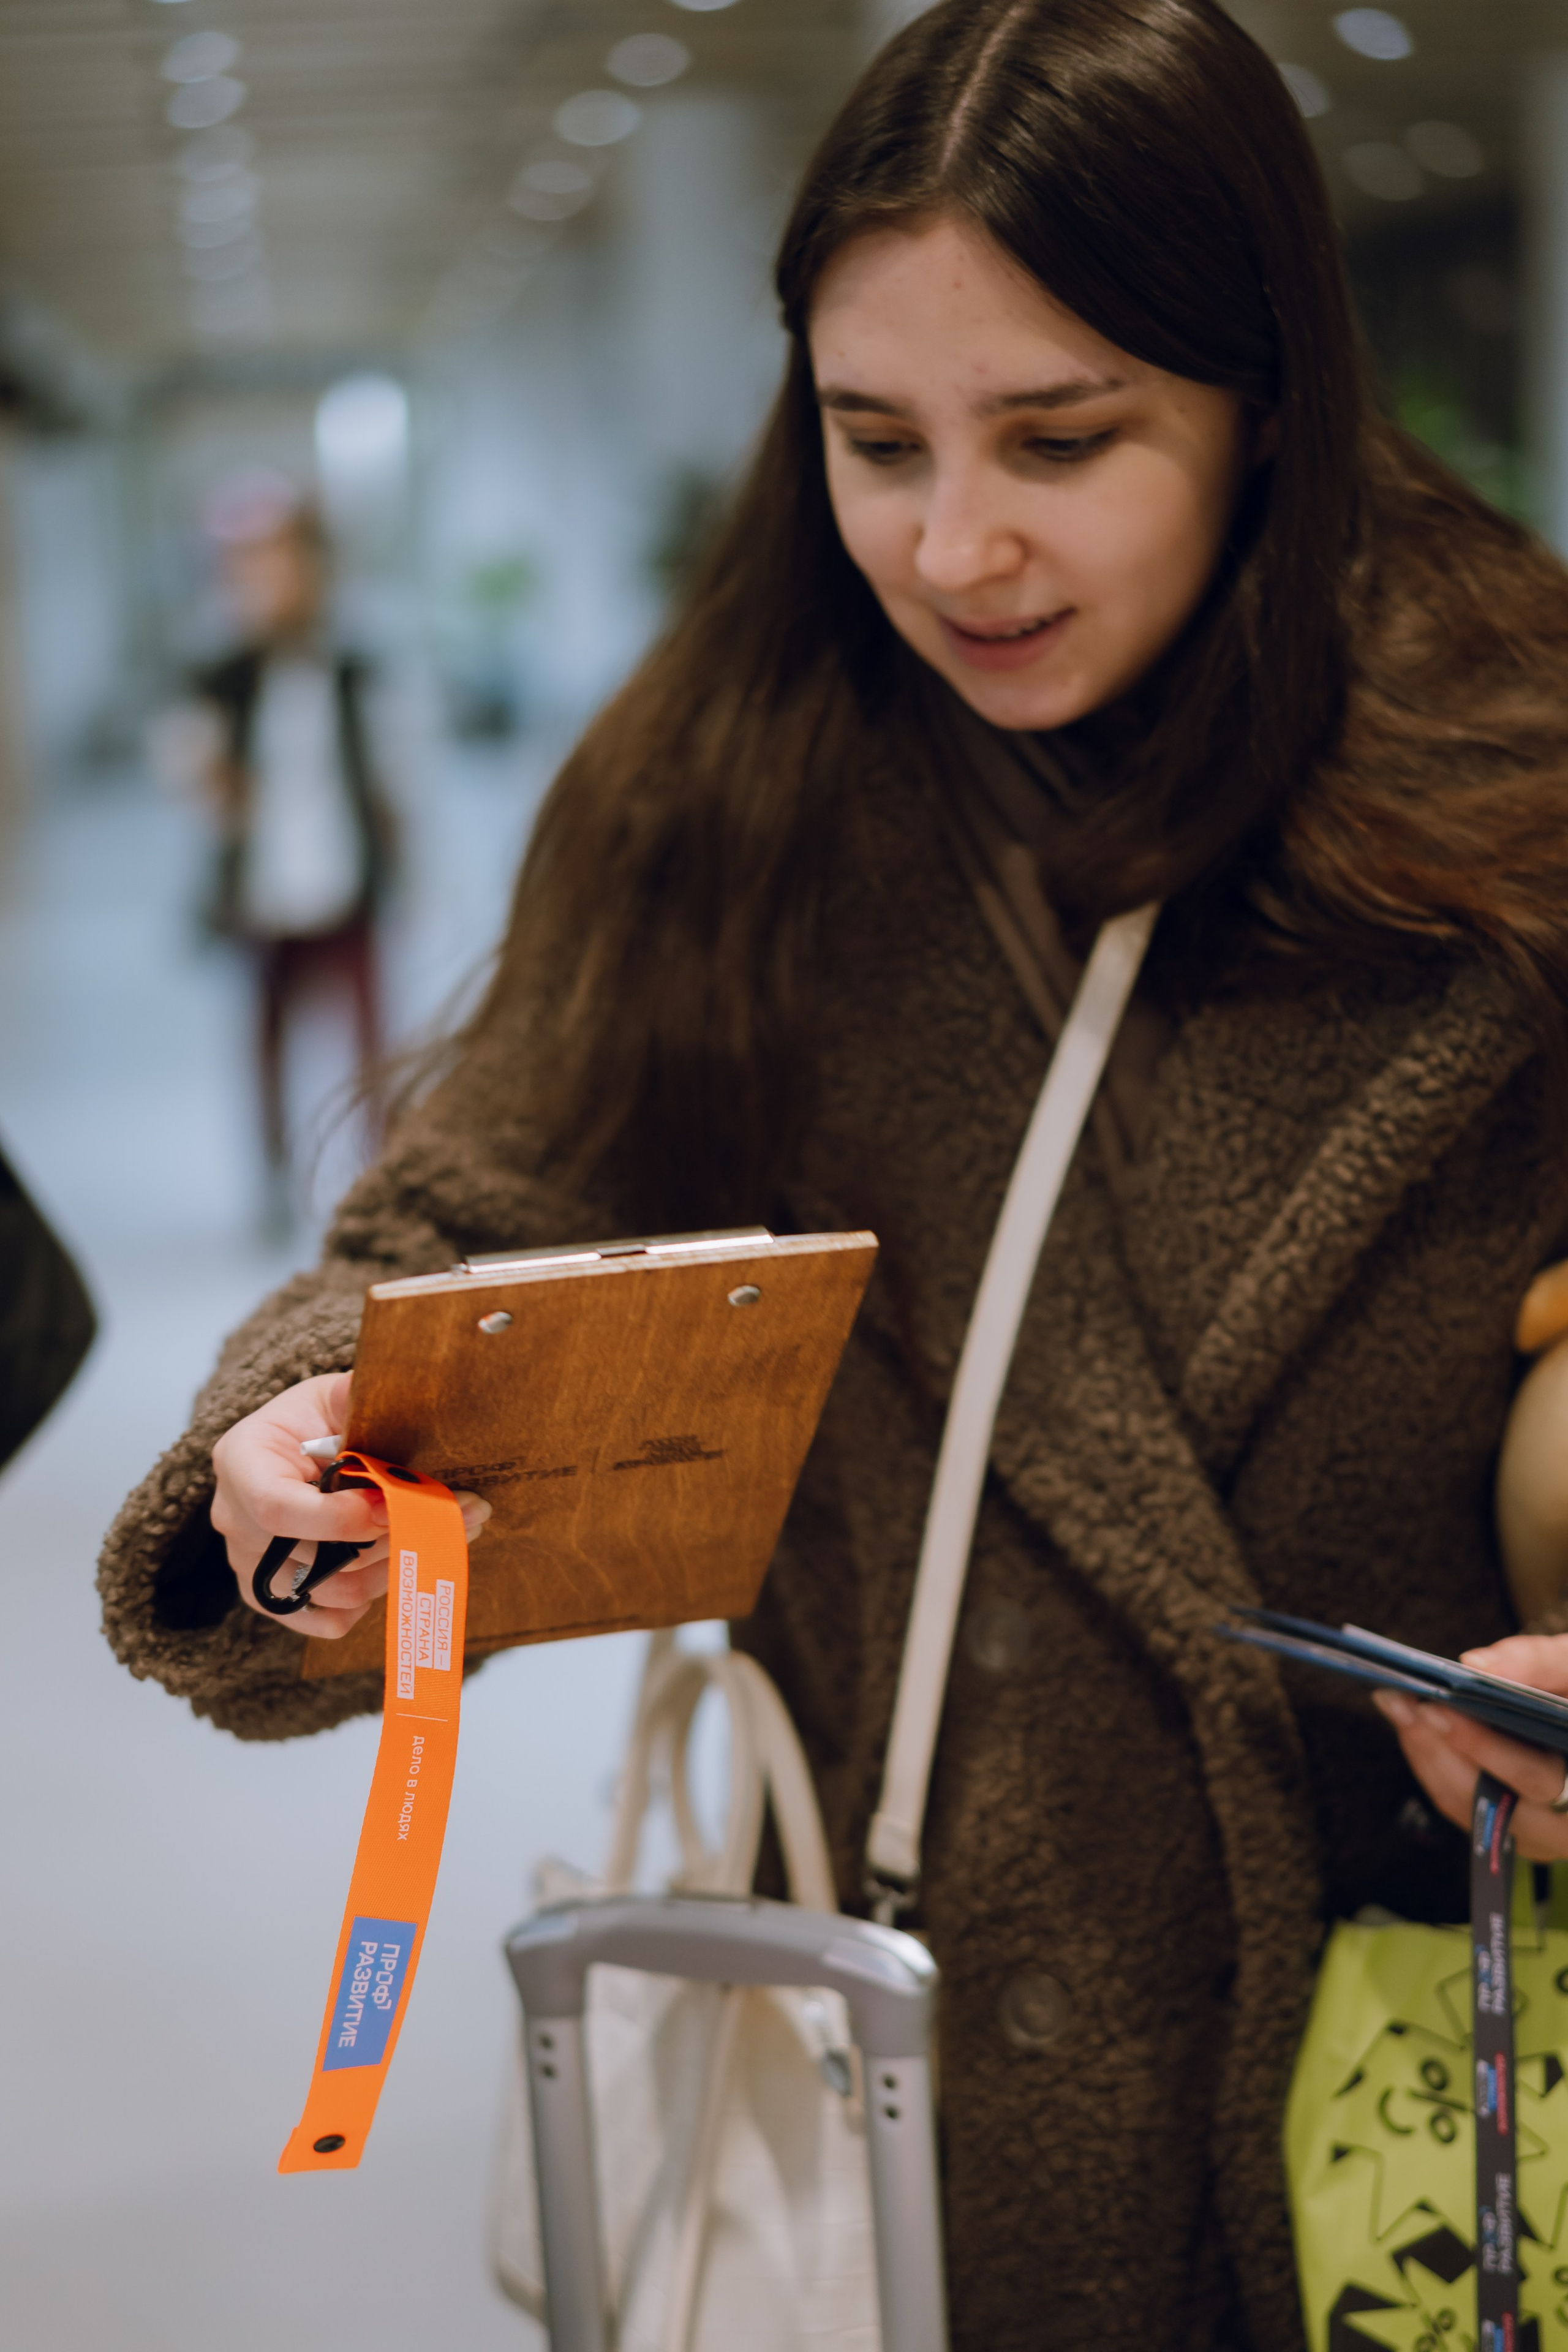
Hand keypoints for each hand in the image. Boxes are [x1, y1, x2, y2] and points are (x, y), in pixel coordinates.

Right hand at [211, 1371, 490, 1640]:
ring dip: (392, 1568)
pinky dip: (364, 1603)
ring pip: (326, 1589)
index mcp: (242, 1459)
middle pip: (310, 1555)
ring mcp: (249, 1562)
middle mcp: (235, 1518)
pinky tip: (398, 1570)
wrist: (294, 1444)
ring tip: (443, 1533)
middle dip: (387, 1539)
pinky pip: (318, 1619)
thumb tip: (410, 1391)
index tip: (392, 1505)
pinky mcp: (271, 1593)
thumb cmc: (315, 1418)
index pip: (276, 1506)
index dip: (337, 1518)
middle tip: (454, 1515)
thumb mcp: (334, 1395)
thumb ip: (360, 1397)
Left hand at [1373, 1634, 1567, 1860]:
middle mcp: (1561, 1827)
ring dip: (1424, 1751)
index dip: (1483, 1747)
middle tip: (1399, 1701)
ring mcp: (1531, 1834)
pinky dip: (1431, 1760)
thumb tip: (1473, 1666)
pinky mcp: (1503, 1826)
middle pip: (1487, 1799)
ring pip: (1464, 1804)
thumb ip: (1540, 1665)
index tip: (1437, 1709)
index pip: (1536, 1778)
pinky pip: (1458, 1801)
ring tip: (1395, 1702)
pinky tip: (1411, 1721)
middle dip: (1437, 1746)